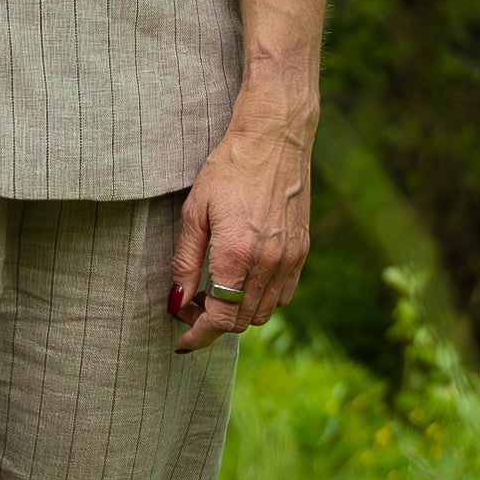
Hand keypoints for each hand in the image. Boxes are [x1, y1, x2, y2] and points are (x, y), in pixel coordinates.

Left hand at [170, 108, 310, 351]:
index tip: (182, 342)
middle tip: (191, 306)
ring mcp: (290, 258)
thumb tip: (176, 302)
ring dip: (238, 314)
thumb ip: (184, 262)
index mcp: (237, 253)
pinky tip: (243, 280)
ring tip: (215, 292)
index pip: (220, 318)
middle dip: (213, 325)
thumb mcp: (194, 212)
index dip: (198, 336)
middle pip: (241, 321)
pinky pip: (284, 295)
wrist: (274, 137)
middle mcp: (268, 262)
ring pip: (264, 312)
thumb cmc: (228, 168)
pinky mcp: (302, 250)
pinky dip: (262, 300)